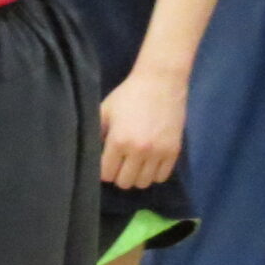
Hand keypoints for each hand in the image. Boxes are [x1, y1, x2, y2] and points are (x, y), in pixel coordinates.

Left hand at [100, 67, 186, 190]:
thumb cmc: (129, 95)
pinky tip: (149, 162)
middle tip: (120, 163)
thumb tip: (90, 155)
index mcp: (118, 140)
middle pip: (124, 182)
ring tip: (134, 164)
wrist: (161, 82)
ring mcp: (158, 152)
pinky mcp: (174, 151)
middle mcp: (139, 150)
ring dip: (136, 176)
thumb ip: (96, 134)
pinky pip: (161, 177)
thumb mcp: (105, 110)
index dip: (103, 170)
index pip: (106, 174)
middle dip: (118, 175)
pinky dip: (153, 174)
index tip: (105, 163)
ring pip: (143, 183)